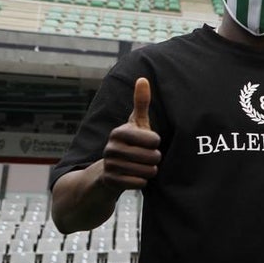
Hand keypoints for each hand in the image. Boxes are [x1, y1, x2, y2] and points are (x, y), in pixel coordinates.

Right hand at [100, 77, 161, 191]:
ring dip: (149, 171)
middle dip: (154, 159)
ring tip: (141, 167)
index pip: (153, 140)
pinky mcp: (110, 181)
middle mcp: (111, 148)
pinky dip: (142, 182)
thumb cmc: (129, 144)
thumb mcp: (136, 124)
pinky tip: (135, 177)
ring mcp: (109, 165)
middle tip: (147, 157)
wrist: (107, 172)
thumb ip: (141, 103)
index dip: (156, 143)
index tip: (149, 142)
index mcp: (119, 132)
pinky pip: (139, 183)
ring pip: (147, 171)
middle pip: (152, 157)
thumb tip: (143, 79)